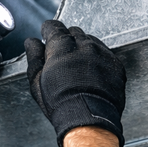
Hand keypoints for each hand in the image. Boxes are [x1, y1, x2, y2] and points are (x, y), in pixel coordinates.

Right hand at [24, 20, 126, 146]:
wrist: (88, 119)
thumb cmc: (60, 102)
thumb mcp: (37, 81)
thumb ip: (34, 57)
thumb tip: (31, 42)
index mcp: (61, 47)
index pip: (54, 27)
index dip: (48, 30)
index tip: (46, 33)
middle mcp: (84, 45)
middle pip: (74, 32)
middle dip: (66, 40)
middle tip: (61, 55)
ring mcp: (102, 53)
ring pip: (91, 41)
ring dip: (83, 47)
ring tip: (77, 65)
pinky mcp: (115, 64)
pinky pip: (105, 53)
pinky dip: (97, 58)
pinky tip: (91, 72)